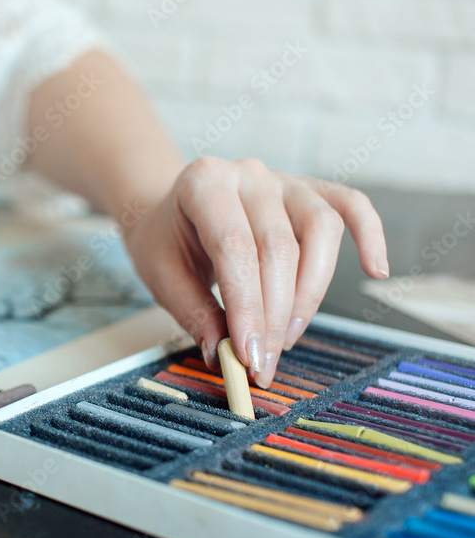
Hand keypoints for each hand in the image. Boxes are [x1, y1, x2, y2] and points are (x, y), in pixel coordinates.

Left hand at [124, 157, 387, 387]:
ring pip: (320, 230)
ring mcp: (283, 179)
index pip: (235, 248)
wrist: (169, 210)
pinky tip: (375, 271)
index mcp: (204, 183)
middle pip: (278, 247)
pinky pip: (350, 205)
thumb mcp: (161, 275)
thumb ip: (193, 312)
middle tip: (264, 363)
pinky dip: (369, 234)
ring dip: (310, 293)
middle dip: (274, 315)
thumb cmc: (166, 241)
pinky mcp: (310, 190)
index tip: (250, 356)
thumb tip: (223, 355)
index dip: (247, 307)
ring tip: (287, 338)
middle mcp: (248, 173)